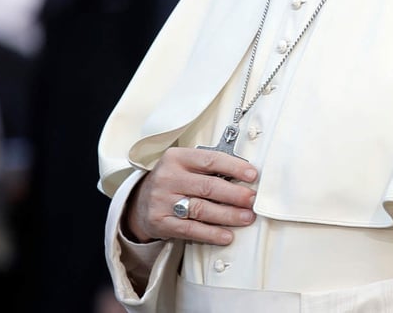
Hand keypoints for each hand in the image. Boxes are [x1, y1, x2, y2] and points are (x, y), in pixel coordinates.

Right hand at [123, 147, 257, 246]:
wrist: (140, 202)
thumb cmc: (172, 182)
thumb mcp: (184, 166)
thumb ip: (208, 168)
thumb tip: (243, 176)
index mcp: (176, 158)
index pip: (209, 159)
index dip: (233, 167)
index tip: (252, 175)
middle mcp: (168, 177)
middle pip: (208, 186)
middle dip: (235, 194)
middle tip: (252, 200)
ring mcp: (162, 200)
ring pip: (201, 209)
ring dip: (228, 215)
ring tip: (246, 218)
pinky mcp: (161, 222)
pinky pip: (191, 230)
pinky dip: (211, 234)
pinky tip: (227, 235)